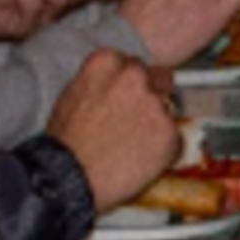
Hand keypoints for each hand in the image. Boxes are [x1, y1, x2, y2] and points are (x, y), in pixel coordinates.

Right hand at [43, 51, 181, 213]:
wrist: (71, 177)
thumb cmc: (66, 144)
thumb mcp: (72, 96)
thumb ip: (100, 83)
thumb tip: (114, 87)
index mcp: (108, 62)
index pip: (133, 64)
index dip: (131, 86)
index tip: (126, 99)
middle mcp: (135, 77)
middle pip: (158, 80)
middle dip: (150, 99)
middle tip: (133, 124)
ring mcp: (155, 104)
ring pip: (166, 111)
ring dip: (155, 126)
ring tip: (129, 147)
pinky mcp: (170, 133)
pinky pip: (174, 140)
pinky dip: (163, 151)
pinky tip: (139, 160)